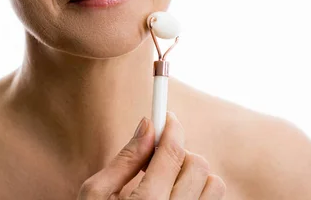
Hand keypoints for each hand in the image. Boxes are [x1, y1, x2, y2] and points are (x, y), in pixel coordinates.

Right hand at [77, 111, 226, 198]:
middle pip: (197, 165)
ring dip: (194, 177)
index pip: (173, 153)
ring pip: (214, 186)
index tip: (167, 118)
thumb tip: (147, 125)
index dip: (171, 128)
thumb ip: (126, 160)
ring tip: (168, 184)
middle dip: (179, 154)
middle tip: (157, 160)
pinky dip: (199, 196)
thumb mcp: (96, 195)